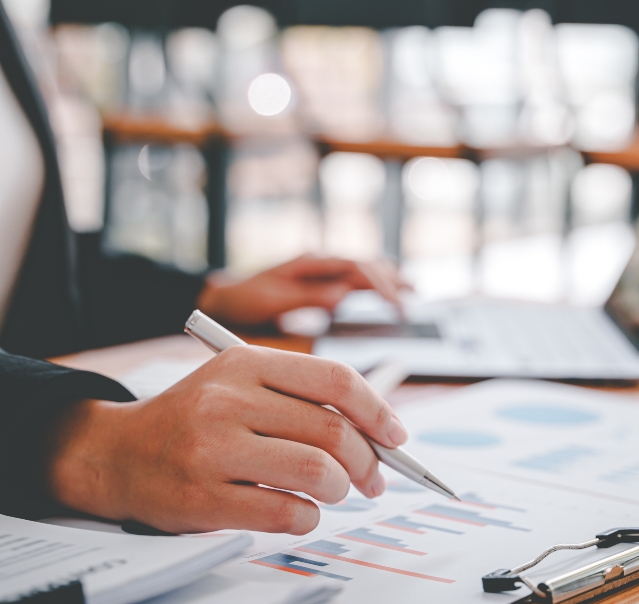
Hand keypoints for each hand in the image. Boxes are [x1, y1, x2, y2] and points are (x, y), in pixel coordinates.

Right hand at [46, 346, 408, 534]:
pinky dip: (309, 518)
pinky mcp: (204, 497)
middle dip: (367, 461)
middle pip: (332, 430)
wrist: (116, 454)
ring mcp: (213, 449)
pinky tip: (300, 512)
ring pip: (317, 472)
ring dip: (339, 490)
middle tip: (373, 479)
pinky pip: (287, 512)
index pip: (334, 380)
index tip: (396, 436)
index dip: (377, 410)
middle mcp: (228, 400)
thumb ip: (299, 398)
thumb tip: (377, 431)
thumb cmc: (192, 421)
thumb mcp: (237, 385)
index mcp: (243, 363)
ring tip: (332, 493)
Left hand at [197, 255, 408, 326]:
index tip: (395, 303)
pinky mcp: (322, 282)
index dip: (379, 284)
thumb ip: (309, 297)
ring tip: (413, 291)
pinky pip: (355, 279)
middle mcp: (320, 262)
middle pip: (365, 265)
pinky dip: (376, 284)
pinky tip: (391, 291)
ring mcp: (322, 271)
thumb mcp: (273, 300)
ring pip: (364, 268)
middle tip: (409, 305)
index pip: (354, 267)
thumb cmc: (246, 299)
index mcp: (310, 263)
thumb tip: (343, 296)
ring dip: (389, 278)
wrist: (225, 297)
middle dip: (390, 282)